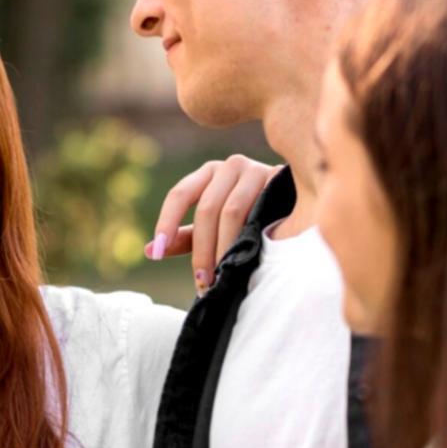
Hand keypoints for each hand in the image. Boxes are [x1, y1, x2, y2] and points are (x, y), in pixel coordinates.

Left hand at [143, 156, 279, 294]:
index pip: (179, 194)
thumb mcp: (213, 227)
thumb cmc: (249, 215)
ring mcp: (256, 170)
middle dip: (202, 249)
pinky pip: (258, 209)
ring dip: (223, 248)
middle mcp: (230, 166)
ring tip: (221, 276)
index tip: (157, 253)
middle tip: (202, 281)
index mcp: (208, 173)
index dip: (166, 223)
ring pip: (230, 211)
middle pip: (206, 208)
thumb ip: (184, 237)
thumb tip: (150, 251)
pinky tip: (244, 257)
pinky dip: (247, 237)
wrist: (296, 203)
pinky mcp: (278, 180)